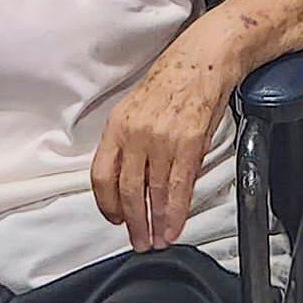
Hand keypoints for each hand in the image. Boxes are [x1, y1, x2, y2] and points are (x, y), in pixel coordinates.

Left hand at [91, 50, 231, 251]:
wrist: (202, 61)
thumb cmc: (170, 82)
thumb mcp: (134, 108)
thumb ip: (128, 142)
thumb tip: (126, 178)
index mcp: (117, 126)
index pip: (101, 174)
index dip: (106, 203)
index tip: (114, 218)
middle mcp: (136, 135)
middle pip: (127, 190)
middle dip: (132, 222)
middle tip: (137, 241)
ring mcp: (162, 141)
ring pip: (154, 194)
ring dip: (155, 223)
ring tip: (156, 241)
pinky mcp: (189, 146)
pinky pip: (179, 188)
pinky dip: (176, 214)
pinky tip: (173, 228)